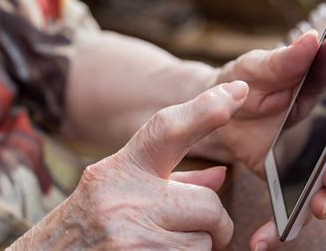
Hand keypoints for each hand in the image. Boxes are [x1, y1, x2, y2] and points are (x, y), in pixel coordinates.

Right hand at [9, 81, 248, 249]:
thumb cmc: (87, 229)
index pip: (167, 130)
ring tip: (165, 247)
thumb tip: (220, 175)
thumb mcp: (120, 194)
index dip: (206, 109)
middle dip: (213, 222)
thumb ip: (174, 183)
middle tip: (199, 230)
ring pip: (204, 241)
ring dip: (197, 247)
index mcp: (119, 171)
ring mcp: (131, 237)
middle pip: (209, 204)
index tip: (238, 91)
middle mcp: (124, 199)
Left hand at [190, 30, 325, 249]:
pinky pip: (295, 209)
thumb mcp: (256, 67)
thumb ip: (283, 59)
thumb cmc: (240, 82)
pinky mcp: (288, 183)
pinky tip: (265, 238)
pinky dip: (284, 227)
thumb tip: (313, 40)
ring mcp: (307, 162)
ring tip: (310, 211)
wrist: (214, 113)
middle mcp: (323, 135)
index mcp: (323, 104)